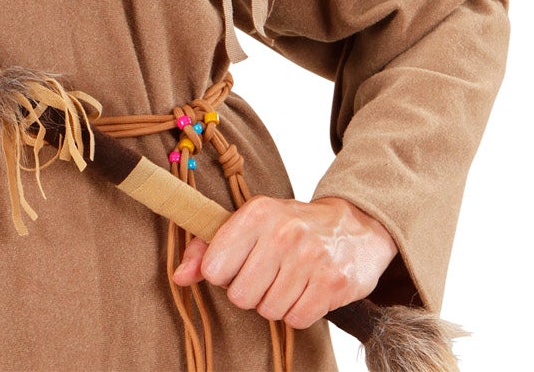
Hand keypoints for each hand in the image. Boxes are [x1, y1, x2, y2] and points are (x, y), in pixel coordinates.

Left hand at [171, 195, 395, 330]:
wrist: (354, 226)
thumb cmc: (292, 226)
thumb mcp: (250, 223)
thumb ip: (208, 247)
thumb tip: (179, 276)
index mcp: (257, 213)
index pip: (214, 267)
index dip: (223, 274)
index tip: (238, 264)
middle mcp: (283, 232)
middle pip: (240, 296)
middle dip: (250, 292)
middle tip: (267, 274)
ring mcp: (311, 258)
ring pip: (269, 311)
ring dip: (275, 303)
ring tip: (288, 280)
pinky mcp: (334, 283)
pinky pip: (297, 320)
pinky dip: (298, 312)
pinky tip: (305, 290)